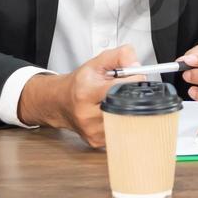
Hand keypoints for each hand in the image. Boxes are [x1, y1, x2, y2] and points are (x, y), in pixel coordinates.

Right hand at [18, 45, 136, 147]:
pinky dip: (120, 120)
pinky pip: (119, 130)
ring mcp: (91, 130)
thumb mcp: (97, 63)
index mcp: (86, 92)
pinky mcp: (96, 141)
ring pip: (125, 119)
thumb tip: (137, 65)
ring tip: (116, 100)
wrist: (60, 102)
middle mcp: (86, 114)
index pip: (118, 89)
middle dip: (130, 96)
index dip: (132, 81)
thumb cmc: (79, 83)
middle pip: (124, 106)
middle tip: (126, 89)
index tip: (136, 77)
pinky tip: (112, 112)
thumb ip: (120, 56)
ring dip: (126, 109)